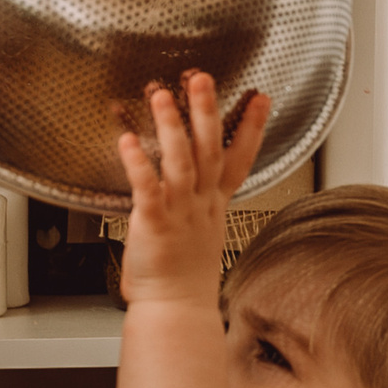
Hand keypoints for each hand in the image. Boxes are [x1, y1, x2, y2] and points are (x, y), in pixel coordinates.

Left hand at [115, 74, 268, 312]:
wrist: (176, 309)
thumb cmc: (183, 277)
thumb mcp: (201, 233)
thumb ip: (197, 205)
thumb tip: (190, 186)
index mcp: (213, 205)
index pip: (238, 160)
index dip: (251, 128)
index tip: (260, 99)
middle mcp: (200, 204)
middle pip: (209, 150)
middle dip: (207, 112)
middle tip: (202, 79)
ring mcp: (180, 212)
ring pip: (180, 162)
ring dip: (172, 127)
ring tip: (162, 96)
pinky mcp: (155, 223)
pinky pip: (147, 188)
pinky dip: (137, 164)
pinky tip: (127, 141)